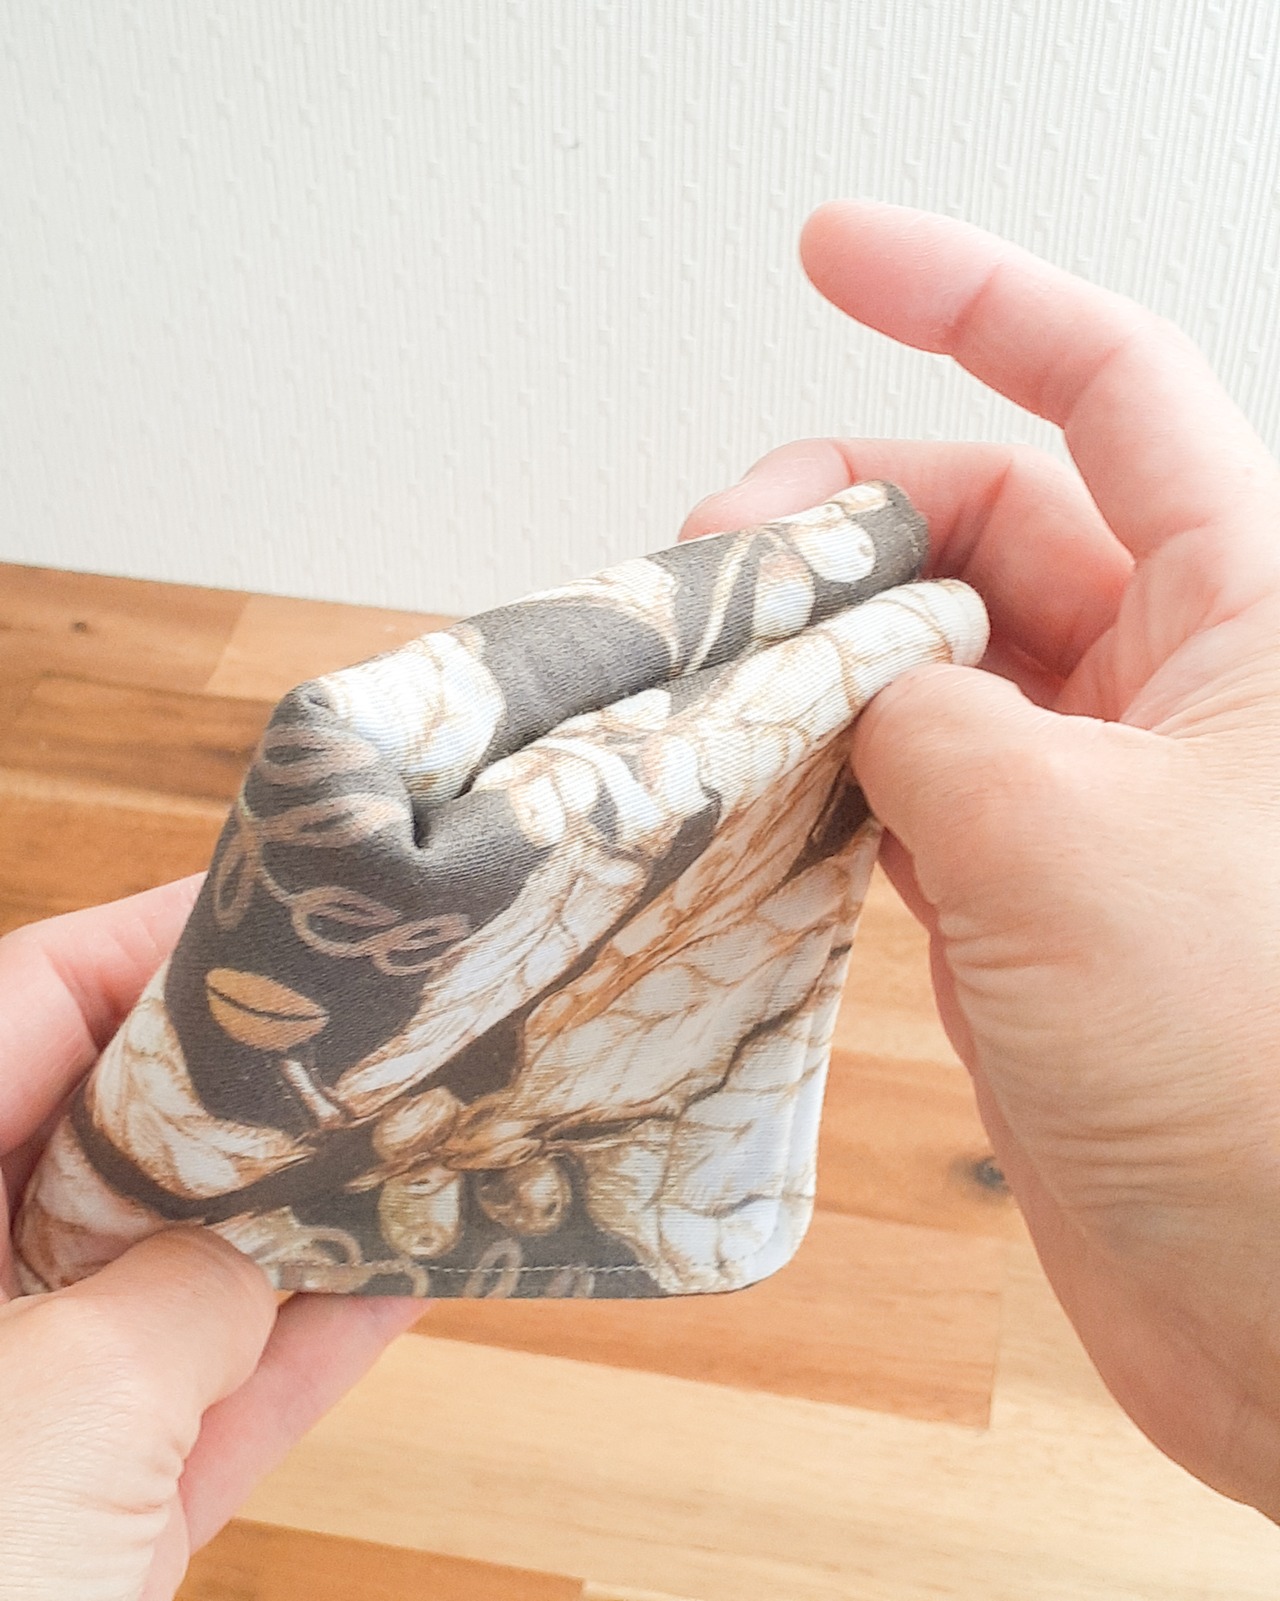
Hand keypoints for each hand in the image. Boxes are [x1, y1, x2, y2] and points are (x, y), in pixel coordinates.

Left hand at [0, 882, 420, 1599]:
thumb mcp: (57, 1418)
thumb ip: (183, 1293)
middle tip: (380, 1020)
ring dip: (291, 1214)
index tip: (284, 911)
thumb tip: (277, 1231)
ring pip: (160, 1270)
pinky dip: (294, 1344)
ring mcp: (9, 1415)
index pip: (13, 1016)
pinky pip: (194, 1395)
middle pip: (101, 1139)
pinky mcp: (71, 1519)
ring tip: (424, 1126)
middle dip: (244, 1086)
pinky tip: (406, 1272)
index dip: (150, 950)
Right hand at [684, 201, 1279, 1519]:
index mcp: (1240, 617)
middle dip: (841, 512)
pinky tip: (741, 774)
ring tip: (697, 666)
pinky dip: (817, 763)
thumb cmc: (1244, 1073)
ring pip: (926, 658)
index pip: (1107, 387)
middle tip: (709, 560)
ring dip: (813, 648)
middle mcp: (1167, 687)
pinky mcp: (1021, 893)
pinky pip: (901, 779)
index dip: (969, 295)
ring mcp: (1083, 792)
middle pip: (983, 523)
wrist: (1279, 1309)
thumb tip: (840, 679)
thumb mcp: (1057, 840)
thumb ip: (925, 718)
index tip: (831, 249)